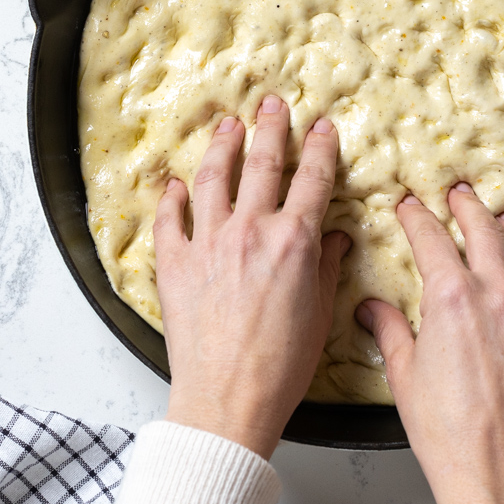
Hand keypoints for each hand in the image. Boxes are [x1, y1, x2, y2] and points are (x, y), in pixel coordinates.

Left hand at [155, 96, 349, 459]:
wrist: (228, 400)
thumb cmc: (280, 367)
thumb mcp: (319, 313)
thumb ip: (325, 266)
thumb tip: (333, 238)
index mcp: (292, 242)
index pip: (311, 180)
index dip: (318, 148)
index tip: (321, 127)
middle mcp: (249, 232)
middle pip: (262, 164)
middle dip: (270, 129)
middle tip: (272, 104)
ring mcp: (207, 244)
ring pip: (213, 178)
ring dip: (222, 146)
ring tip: (227, 125)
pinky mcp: (174, 264)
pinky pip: (170, 219)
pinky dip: (172, 198)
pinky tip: (176, 184)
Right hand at [356, 185, 503, 503]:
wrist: (493, 467)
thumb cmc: (445, 429)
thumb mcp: (403, 373)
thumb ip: (390, 329)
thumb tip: (373, 310)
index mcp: (453, 299)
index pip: (432, 239)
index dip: (418, 218)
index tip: (411, 207)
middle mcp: (500, 297)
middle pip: (486, 231)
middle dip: (469, 208)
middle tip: (460, 196)